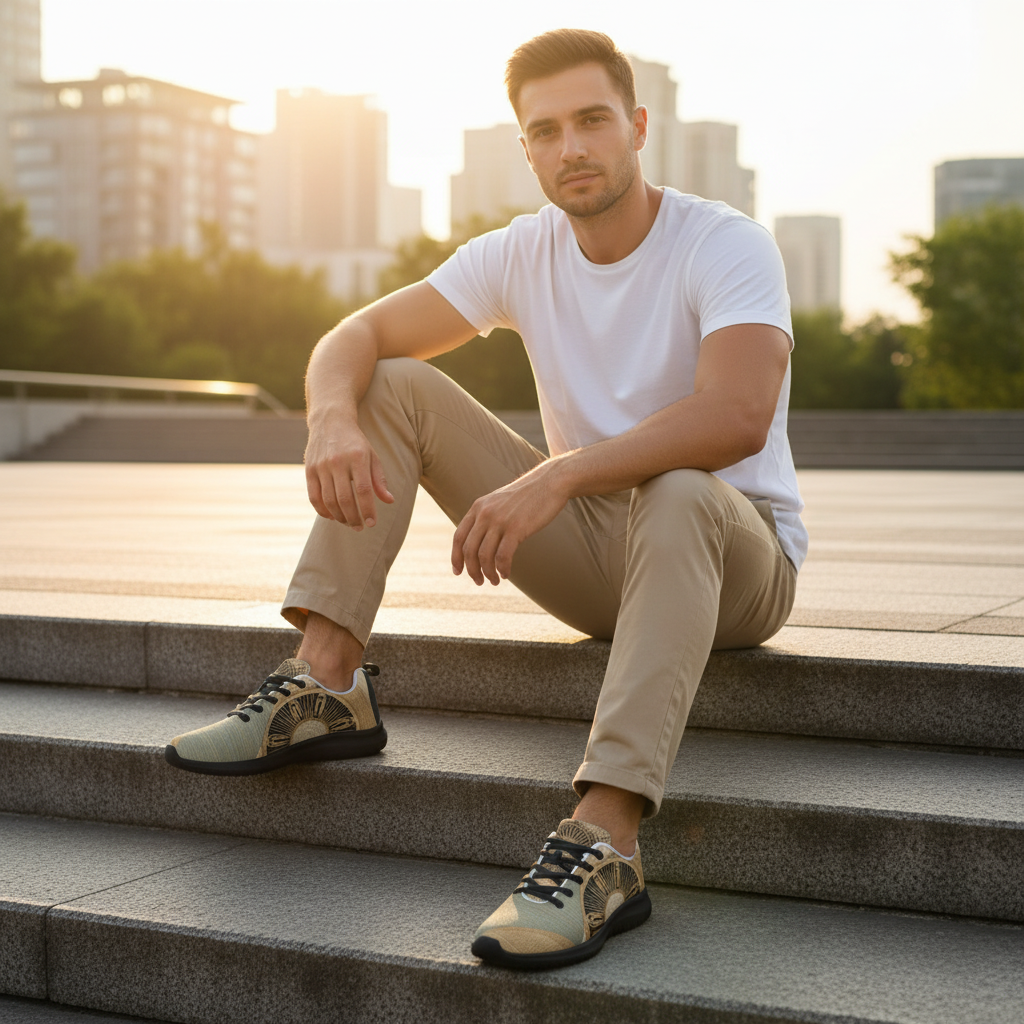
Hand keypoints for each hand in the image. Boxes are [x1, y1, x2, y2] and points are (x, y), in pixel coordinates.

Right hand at [304, 419, 393, 528]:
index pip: (363, 490)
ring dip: (339, 516)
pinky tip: (332, 516)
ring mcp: (321, 466)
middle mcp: (337, 462)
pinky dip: (322, 510)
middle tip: (359, 527)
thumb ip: (379, 480)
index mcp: (357, 457)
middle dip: (353, 518)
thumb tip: (389, 501)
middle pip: (344, 498)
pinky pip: (314, 497)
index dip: (367, 509)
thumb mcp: (372, 456)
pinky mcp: (309, 469)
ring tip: (348, 523)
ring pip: (328, 500)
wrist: (330, 421)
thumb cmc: (355, 442)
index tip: (371, 523)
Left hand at [452, 465, 569, 585]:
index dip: (456, 557)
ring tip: (495, 581)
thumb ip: (487, 517)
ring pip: (484, 556)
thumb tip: (480, 540)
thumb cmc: (527, 496)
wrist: (550, 482)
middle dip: (472, 570)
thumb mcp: (499, 502)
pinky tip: (506, 574)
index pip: (458, 537)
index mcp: (478, 507)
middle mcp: (485, 513)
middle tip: (480, 582)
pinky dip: (502, 569)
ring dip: (487, 573)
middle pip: (469, 549)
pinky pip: (502, 556)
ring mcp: (500, 520)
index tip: (458, 572)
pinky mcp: (516, 528)